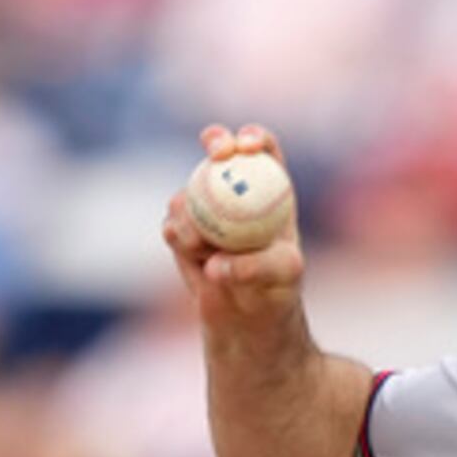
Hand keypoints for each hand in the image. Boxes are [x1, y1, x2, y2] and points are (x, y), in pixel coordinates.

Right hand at [165, 124, 304, 326]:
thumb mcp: (284, 277)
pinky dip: (179, 235)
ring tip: (205, 247)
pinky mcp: (182, 231)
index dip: (253, 136)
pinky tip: (194, 254)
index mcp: (270, 189)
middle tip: (217, 155)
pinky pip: (172, 223)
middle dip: (215, 139)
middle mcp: (236, 192)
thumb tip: (217, 260)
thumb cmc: (278, 293)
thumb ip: (259, 264)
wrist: (248, 320)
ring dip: (192, 213)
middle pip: (220, 148)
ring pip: (189, 190)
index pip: (263, 148)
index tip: (245, 147)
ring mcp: (206, 209)